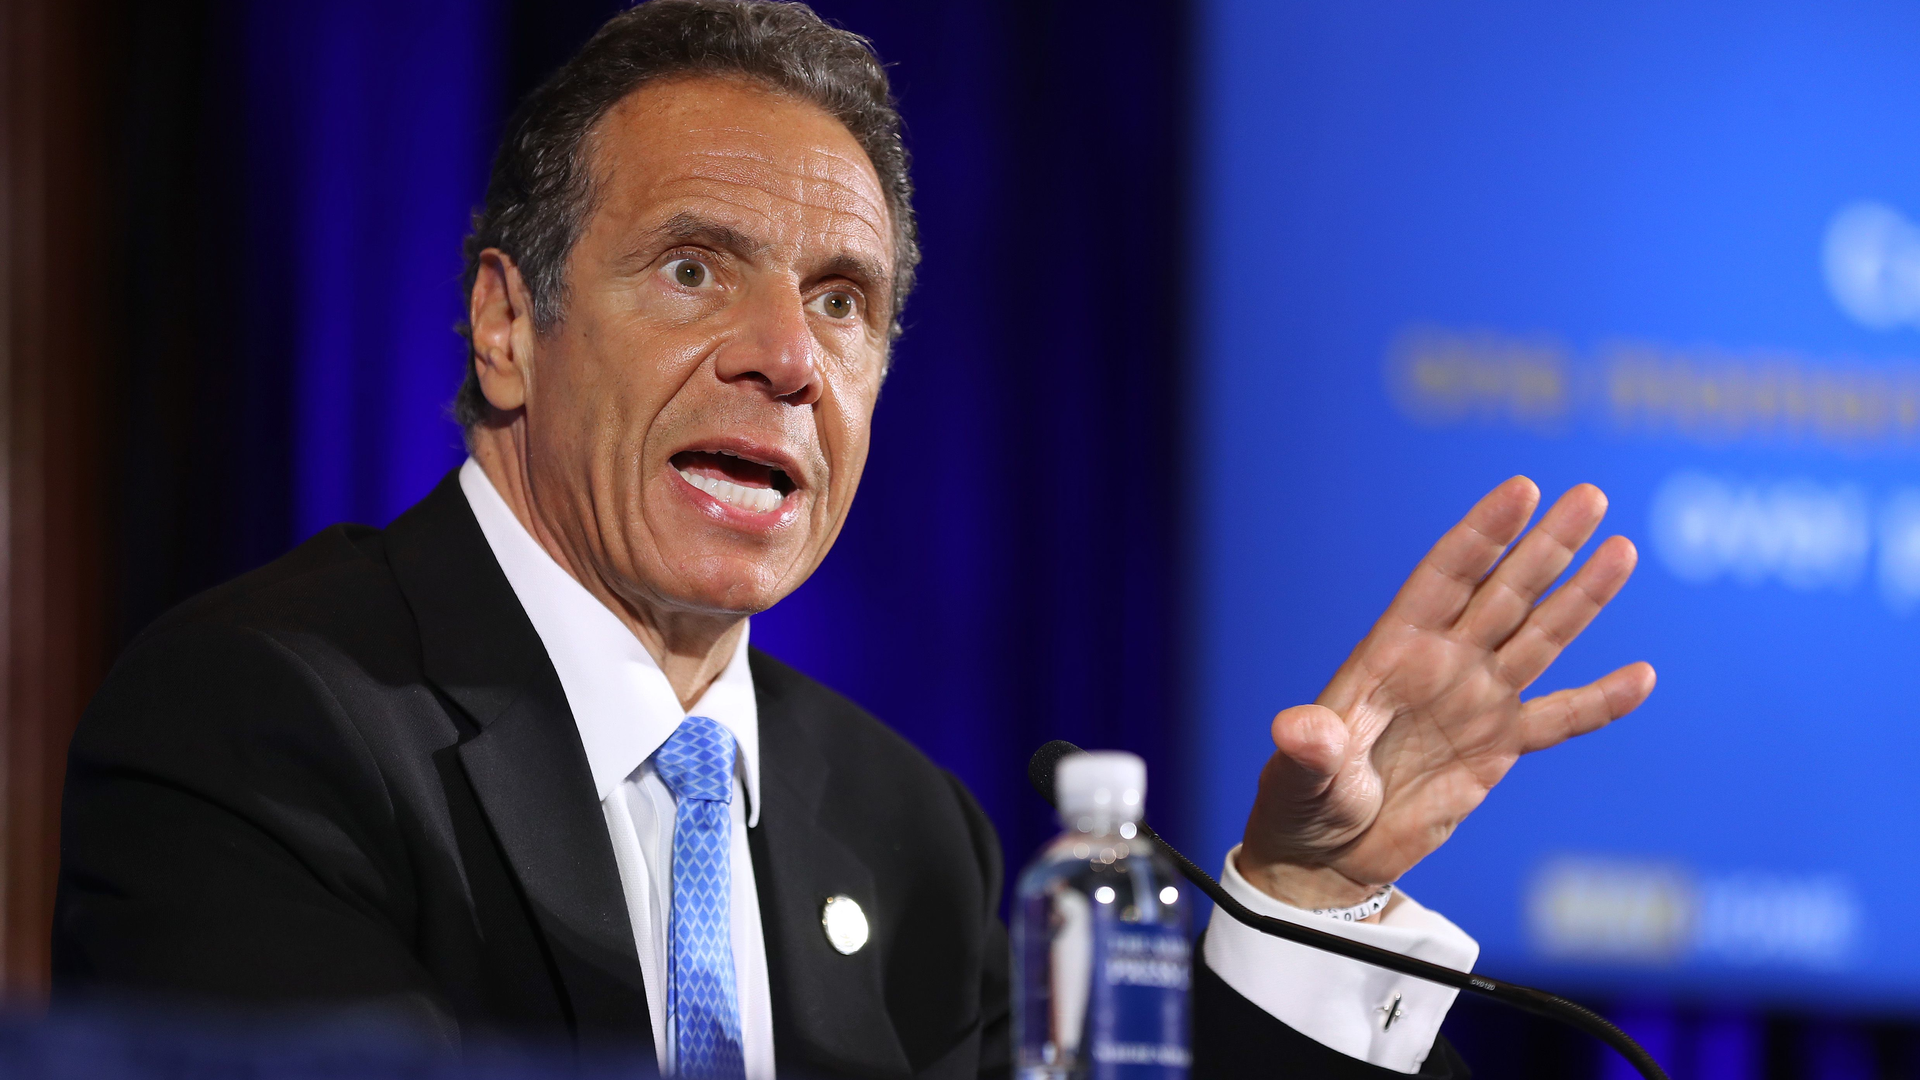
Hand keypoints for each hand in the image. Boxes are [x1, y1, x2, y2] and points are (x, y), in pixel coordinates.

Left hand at [1236, 477, 1655, 911]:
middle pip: (1504, 592)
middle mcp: (1441, 663)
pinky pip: (1559, 719)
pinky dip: (1600, 702)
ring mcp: (1475, 700)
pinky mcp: (1499, 746)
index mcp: (1391, 651)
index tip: (1522, 490)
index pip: (1444, 578)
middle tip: (1591, 496)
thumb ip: (1308, 749)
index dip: (1483, 535)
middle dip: (1547, 546)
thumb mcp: (1298, 774)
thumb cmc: (1301, 801)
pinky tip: (1642, 677)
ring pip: (1539, 637)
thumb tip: (1298, 730)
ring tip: (1621, 550)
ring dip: (1582, 597)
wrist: (1329, 854)